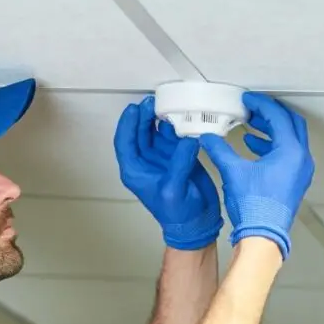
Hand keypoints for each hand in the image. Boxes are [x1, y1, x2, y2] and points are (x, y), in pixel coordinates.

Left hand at [114, 95, 223, 249]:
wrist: (198, 222)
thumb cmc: (179, 213)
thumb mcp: (174, 189)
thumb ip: (179, 162)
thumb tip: (187, 139)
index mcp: (135, 172)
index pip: (124, 143)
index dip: (127, 124)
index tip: (134, 108)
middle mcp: (145, 163)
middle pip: (139, 133)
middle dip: (143, 116)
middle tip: (152, 101)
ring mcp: (161, 158)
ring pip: (155, 132)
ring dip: (158, 118)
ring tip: (165, 104)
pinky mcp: (177, 156)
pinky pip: (173, 136)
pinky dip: (175, 126)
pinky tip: (180, 116)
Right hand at [198, 92, 313, 258]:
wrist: (263, 237)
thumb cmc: (254, 206)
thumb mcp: (232, 171)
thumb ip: (219, 150)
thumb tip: (206, 137)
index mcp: (291, 151)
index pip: (278, 116)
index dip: (261, 104)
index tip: (248, 99)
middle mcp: (301, 159)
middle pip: (291, 124)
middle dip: (271, 114)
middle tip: (253, 108)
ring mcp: (300, 171)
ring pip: (290, 139)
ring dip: (271, 130)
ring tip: (251, 126)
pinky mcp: (294, 182)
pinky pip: (288, 154)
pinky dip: (272, 147)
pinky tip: (253, 148)